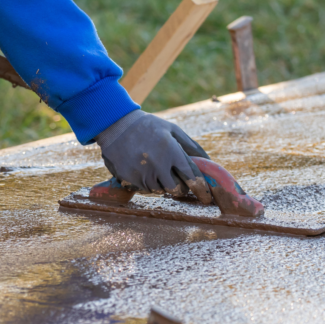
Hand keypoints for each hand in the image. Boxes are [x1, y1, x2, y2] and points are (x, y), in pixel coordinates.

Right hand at [95, 110, 209, 193]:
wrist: (116, 125)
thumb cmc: (148, 126)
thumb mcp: (172, 130)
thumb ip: (191, 146)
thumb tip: (209, 162)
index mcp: (172, 151)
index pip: (192, 177)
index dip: (202, 190)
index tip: (206, 198)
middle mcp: (158, 165)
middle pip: (176, 190)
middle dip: (180, 188)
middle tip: (177, 182)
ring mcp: (142, 173)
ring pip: (159, 190)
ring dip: (161, 184)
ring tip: (155, 168)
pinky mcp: (129, 179)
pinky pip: (144, 189)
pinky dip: (147, 183)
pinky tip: (142, 168)